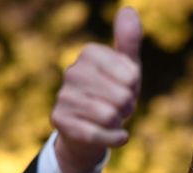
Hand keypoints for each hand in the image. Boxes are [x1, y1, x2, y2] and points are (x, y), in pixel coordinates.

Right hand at [51, 6, 142, 172]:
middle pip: (121, 97)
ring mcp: (63, 95)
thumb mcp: (127, 68)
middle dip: (127, 108)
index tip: (125, 89)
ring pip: (109, 116)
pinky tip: (114, 136)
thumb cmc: (113, 94)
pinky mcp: (58, 119)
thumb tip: (128, 10)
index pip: (130, 76)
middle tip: (119, 108)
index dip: (134, 89)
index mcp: (90, 53)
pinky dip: (113, 139)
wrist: (92, 129)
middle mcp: (72, 71)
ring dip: (119, 124)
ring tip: (111, 120)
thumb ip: (129, 41)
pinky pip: (96, 134)